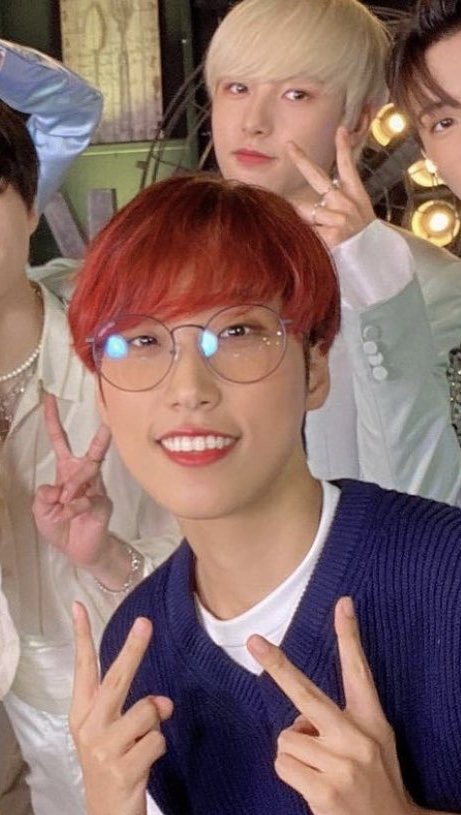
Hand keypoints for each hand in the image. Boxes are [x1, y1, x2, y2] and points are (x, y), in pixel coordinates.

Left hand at [32, 393, 112, 568]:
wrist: (80, 550)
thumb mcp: (41, 511)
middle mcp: (84, 475)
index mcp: (66, 470)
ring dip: (72, 487)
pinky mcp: (103, 503)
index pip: (60, 440)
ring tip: (63, 501)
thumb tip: (56, 487)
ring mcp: (96, 488)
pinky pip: (88, 499)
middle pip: (93, 452)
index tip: (49, 398)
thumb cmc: (60, 527)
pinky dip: (73, 508)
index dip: (54, 420)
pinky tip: (69, 514)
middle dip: (100, 438)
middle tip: (107, 424)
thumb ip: (43, 496)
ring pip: (88, 474)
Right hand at [70, 602, 172, 814]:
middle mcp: (89, 726)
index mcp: (83, 713)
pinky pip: (158, 740)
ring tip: (142, 743)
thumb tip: (163, 702)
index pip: (83, 668)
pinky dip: (159, 748)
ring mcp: (104, 747)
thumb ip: (137, 708)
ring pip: (148, 711)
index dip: (81, 636)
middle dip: (133, 648)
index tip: (79, 607)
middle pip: (116, 678)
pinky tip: (144, 762)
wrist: (106, 812)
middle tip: (145, 623)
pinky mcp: (122, 767)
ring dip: (155, 725)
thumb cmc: (113, 762)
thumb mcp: (115, 731)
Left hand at [247, 597, 418, 814]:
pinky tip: (314, 787)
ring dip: (294, 754)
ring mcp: (341, 765)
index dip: (349, 636)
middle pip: (306, 694)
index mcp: (371, 720)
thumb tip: (299, 718)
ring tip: (320, 770)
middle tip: (254, 641)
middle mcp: (356, 738)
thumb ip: (340, 724)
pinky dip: (291, 774)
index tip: (342, 603)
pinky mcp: (325, 791)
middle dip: (277, 666)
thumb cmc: (377, 781)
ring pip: (286, 738)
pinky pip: (283, 764)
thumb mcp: (374, 744)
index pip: (358, 671)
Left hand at [287, 126, 375, 248]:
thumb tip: (303, 205)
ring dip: (300, 220)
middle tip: (289, 145)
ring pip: (305, 210)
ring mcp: (339, 218)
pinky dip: (303, 238)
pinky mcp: (332, 234)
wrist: (376, 263)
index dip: (343, 148)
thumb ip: (337, 207)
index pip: (348, 167)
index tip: (340, 129)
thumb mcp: (359, 218)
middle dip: (301, 159)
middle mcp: (346, 203)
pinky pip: (306, 232)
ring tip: (306, 232)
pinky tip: (311, 247)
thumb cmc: (363, 242)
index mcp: (356, 197)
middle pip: (318, 178)